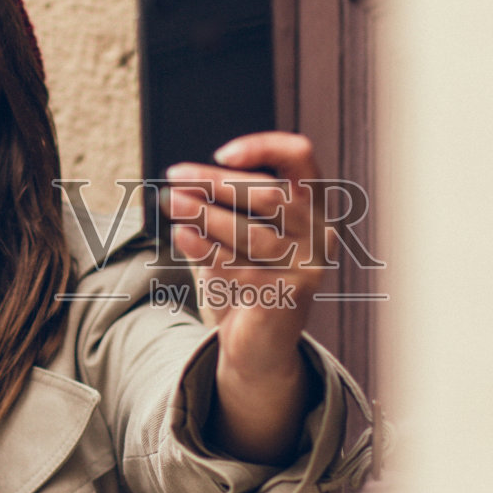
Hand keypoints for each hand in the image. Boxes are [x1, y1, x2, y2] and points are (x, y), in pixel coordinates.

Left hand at [165, 132, 328, 462]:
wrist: (260, 345)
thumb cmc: (249, 278)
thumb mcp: (242, 233)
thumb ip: (226, 205)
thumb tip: (185, 181)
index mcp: (313, 205)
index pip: (301, 157)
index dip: (264, 147)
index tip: (222, 154)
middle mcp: (319, 233)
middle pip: (270, 194)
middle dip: (216, 183)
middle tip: (175, 178)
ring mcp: (309, 266)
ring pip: (253, 233)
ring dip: (207, 215)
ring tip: (173, 204)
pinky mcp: (289, 297)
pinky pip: (242, 268)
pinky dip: (206, 249)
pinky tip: (182, 236)